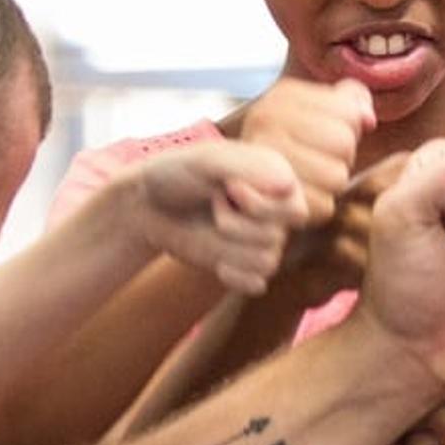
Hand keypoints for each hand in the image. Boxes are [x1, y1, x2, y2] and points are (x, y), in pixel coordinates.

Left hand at [114, 136, 328, 297]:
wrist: (148, 205)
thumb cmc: (177, 174)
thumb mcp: (207, 160)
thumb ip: (247, 167)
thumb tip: (287, 184)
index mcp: (278, 181)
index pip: (296, 210)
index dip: (259, 205)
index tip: (229, 187)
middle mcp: (276, 213)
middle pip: (276, 237)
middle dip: (237, 225)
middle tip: (214, 205)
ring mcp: (262, 242)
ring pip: (266, 262)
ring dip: (229, 247)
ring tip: (211, 226)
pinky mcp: (246, 268)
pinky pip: (256, 284)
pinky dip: (233, 275)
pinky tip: (215, 262)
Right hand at [231, 74, 372, 211]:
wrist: (247, 189)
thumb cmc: (296, 149)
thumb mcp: (321, 113)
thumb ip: (351, 102)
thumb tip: (368, 119)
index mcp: (282, 96)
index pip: (350, 113)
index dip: (348, 129)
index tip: (322, 136)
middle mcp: (265, 120)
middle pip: (344, 144)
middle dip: (340, 158)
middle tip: (315, 162)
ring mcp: (260, 160)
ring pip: (336, 176)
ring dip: (330, 185)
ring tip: (307, 180)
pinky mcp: (266, 201)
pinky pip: (322, 206)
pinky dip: (318, 207)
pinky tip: (299, 199)